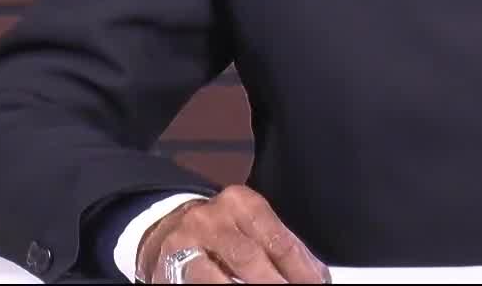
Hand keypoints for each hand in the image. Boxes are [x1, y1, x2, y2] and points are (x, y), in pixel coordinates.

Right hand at [135, 185, 330, 282]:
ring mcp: (185, 243)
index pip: (280, 242)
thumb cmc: (219, 232)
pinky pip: (198, 284)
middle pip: (250, 258)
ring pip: (219, 278)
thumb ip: (279, 247)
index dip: (302, 271)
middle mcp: (212, 218)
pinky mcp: (167, 266)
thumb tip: (317, 276)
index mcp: (242, 203)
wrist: (164, 228)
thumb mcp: (251, 228)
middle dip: (276, 284)